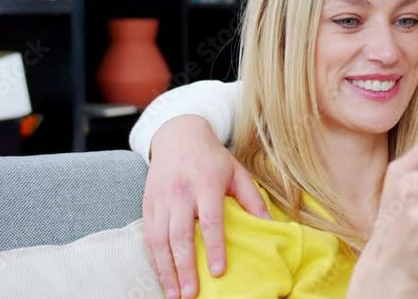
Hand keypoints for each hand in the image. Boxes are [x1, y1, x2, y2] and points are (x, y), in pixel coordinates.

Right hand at [142, 116, 270, 298]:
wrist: (178, 134)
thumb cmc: (213, 158)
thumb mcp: (237, 172)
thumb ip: (253, 199)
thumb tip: (270, 225)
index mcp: (206, 183)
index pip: (211, 220)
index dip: (215, 247)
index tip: (219, 271)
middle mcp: (181, 193)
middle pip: (180, 235)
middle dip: (185, 267)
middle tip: (191, 294)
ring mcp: (161, 199)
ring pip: (159, 240)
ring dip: (165, 270)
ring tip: (173, 294)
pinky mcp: (147, 205)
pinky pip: (147, 236)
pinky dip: (153, 260)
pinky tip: (162, 277)